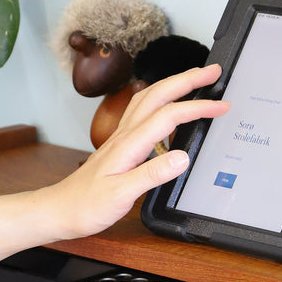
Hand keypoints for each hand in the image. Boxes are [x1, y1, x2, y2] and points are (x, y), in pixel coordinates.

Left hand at [42, 61, 228, 241]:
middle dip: (188, 80)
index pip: (169, 116)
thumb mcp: (121, 195)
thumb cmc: (87, 205)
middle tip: (213, 72)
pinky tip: (165, 104)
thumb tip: (181, 157)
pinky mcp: (120, 144)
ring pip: (148, 98)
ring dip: (173, 84)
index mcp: (129, 144)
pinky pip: (141, 111)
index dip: (197, 108)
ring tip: (195, 79)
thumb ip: (152, 175)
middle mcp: (125, 134)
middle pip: (158, 95)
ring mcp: (121, 137)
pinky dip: (159, 99)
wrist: (61, 209)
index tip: (221, 106)